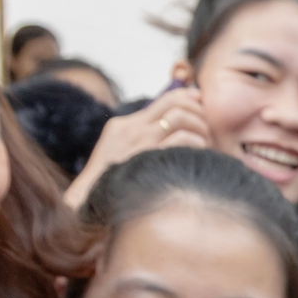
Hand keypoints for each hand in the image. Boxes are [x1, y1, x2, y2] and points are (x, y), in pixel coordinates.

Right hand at [64, 89, 212, 208]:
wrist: (90, 201)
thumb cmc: (109, 185)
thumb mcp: (120, 155)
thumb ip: (140, 142)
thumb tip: (168, 136)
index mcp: (124, 125)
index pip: (163, 100)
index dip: (187, 97)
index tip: (200, 100)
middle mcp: (132, 129)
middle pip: (174, 103)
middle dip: (197, 111)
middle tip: (207, 126)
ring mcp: (140, 142)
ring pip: (179, 117)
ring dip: (199, 127)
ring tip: (204, 142)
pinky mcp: (150, 157)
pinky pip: (181, 140)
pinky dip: (196, 143)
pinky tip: (199, 154)